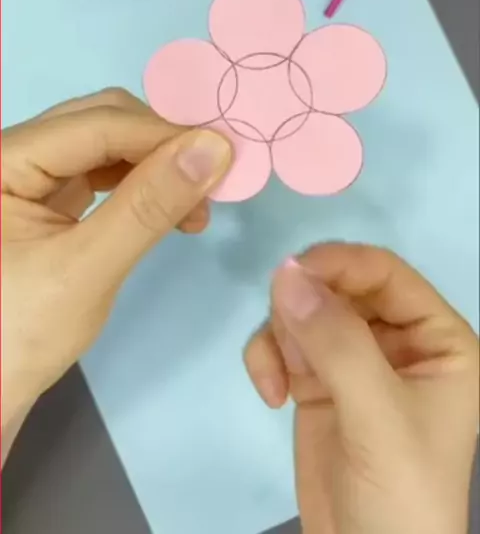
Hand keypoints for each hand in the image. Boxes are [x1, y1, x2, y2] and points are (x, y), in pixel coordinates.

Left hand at [1, 89, 230, 450]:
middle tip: (214, 179)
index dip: (162, 133)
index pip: (95, 124)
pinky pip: (100, 175)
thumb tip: (215, 148)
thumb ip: (148, 206)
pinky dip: (140, 188)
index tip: (225, 152)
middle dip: (161, 147)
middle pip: (100, 123)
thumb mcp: (86, 271)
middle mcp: (14, 156)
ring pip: (105, 146)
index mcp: (4, 160)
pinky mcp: (45, 201)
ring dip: (156, 168)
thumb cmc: (18, 337)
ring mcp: (29, 178)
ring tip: (198, 207)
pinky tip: (172, 211)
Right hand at [245, 244, 477, 533]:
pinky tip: (270, 393)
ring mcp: (354, 361)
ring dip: (282, 334)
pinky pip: (285, 344)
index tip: (292, 272)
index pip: (386, 274)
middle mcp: (396, 341)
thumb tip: (286, 272)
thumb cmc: (400, 494)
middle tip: (283, 335)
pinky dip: (268, 358)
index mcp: (436, 340)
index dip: (341, 264)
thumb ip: (337, 342)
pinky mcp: (318, 383)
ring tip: (280, 379)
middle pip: (340, 286)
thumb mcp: (378, 416)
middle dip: (306, 305)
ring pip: (306, 311)